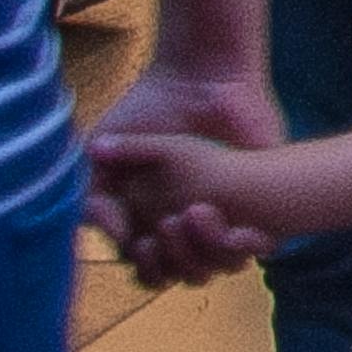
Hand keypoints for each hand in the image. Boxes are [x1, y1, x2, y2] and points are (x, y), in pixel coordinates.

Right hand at [84, 58, 285, 271]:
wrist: (200, 76)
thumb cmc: (150, 110)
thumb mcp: (105, 152)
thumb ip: (94, 194)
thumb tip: (115, 236)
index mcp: (150, 218)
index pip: (147, 267)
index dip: (143, 263)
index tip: (139, 238)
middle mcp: (185, 225)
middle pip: (177, 274)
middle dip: (168, 262)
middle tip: (165, 227)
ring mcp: (221, 217)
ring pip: (213, 268)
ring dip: (201, 252)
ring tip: (195, 210)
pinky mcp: (257, 203)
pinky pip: (253, 248)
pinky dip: (243, 246)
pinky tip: (238, 226)